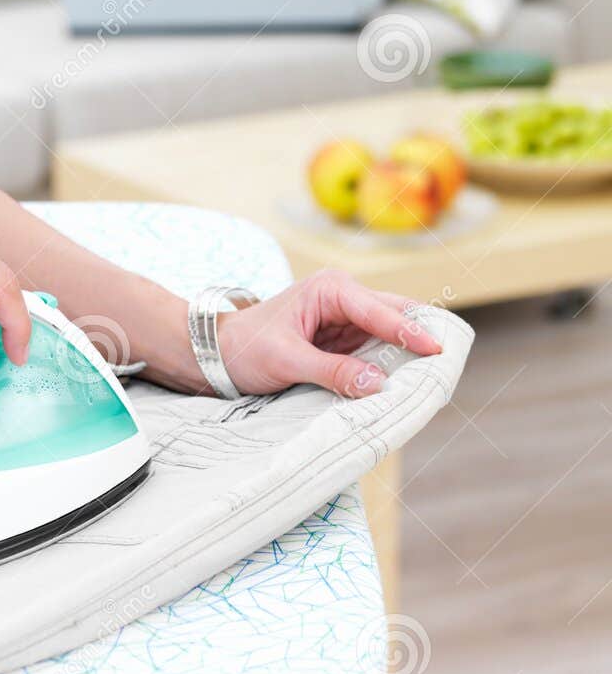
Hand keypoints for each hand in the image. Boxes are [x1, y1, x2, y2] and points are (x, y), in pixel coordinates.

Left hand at [212, 267, 443, 398]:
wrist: (223, 352)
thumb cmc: (248, 347)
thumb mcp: (287, 361)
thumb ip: (333, 371)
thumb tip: (378, 384)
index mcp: (330, 289)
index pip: (378, 310)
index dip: (409, 331)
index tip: (436, 350)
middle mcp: (344, 297)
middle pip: (395, 315)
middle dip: (421, 337)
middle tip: (451, 363)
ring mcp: (349, 318)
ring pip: (392, 333)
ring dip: (412, 353)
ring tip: (441, 376)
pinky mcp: (348, 340)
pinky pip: (380, 350)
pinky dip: (397, 364)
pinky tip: (414, 382)